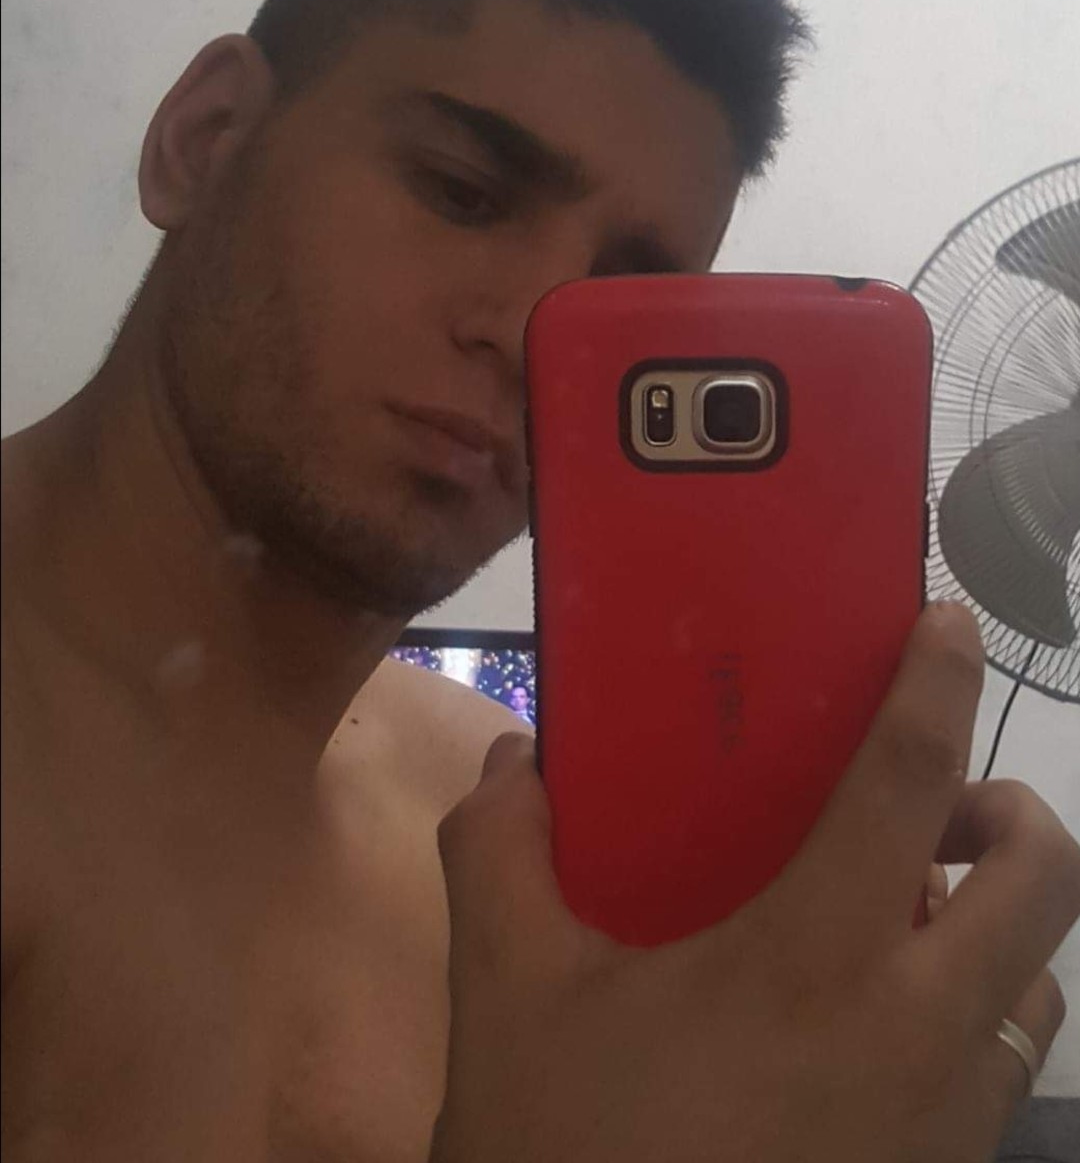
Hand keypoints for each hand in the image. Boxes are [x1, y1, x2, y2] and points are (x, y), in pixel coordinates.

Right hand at [432, 604, 1079, 1162]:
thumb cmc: (575, 1151)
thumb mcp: (508, 999)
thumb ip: (501, 859)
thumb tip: (514, 762)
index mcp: (814, 957)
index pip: (905, 780)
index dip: (936, 684)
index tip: (949, 621)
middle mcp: (915, 1027)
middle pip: (1039, 880)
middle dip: (1010, 811)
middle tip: (930, 804)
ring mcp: (947, 1118)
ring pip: (1036, 979)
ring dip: (1000, 918)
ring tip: (912, 909)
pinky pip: (1004, 1068)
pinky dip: (978, 1009)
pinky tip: (882, 1025)